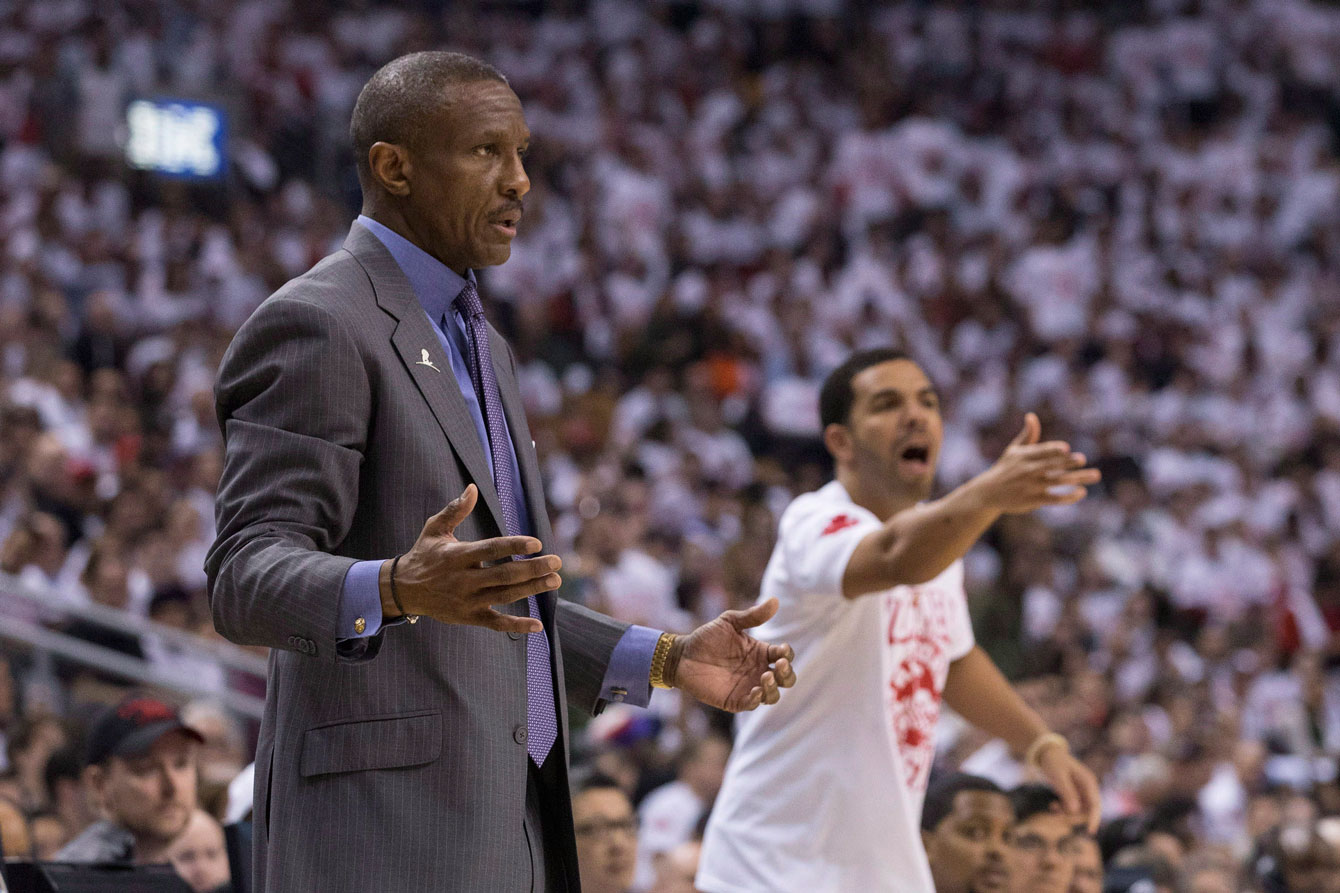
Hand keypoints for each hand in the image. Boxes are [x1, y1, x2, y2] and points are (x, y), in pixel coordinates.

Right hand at [387, 484, 559, 633]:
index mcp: (457, 556)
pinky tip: (538, 624)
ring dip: (531, 589)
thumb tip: (472, 488)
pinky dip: (517, 626)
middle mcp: (463, 580)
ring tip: (555, 580)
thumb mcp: (434, 529)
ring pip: (504, 596)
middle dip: (532, 569)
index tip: (537, 543)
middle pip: (503, 575)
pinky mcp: (469, 617)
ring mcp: (467, 601)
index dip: (514, 547)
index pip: (491, 549)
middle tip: (557, 562)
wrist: (403, 590)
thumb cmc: (424, 554)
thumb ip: (455, 510)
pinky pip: (496, 624)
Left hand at [664, 598, 795, 711]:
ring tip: (766, 676)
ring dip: (774, 688)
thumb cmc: (706, 637)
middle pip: (785, 678)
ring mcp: (748, 687)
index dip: (787, 654)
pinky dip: (758, 699)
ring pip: (773, 695)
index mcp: (760, 652)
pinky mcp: (735, 700)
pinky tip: (756, 690)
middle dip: (787, 673)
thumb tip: (775, 601)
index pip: (784, 656)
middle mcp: (758, 671)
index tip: (781, 650)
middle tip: (778, 664)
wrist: (682, 655)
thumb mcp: (729, 622)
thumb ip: (752, 616)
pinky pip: (753, 704)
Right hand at [974, 413, 1100, 513]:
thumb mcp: (1013, 450)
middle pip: (1051, 466)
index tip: (1066, 449)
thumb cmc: (1005, 468)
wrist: (989, 493)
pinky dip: (1069, 496)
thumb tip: (1032, 416)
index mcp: (1024, 456)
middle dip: (1066, 463)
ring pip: (1058, 481)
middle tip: (1082, 459)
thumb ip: (1027, 435)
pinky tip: (1082, 492)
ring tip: (1096, 475)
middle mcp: (1028, 471)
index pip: (1041, 452)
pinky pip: (1055, 499)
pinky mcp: (1034, 500)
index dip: (1053, 450)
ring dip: (1078, 478)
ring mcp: (1032, 486)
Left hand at [1034, 744, 1101, 832]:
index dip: (1094, 819)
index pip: (1095, 804)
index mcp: (1088, 782)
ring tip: (1053, 808)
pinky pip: (1073, 808)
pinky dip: (1064, 809)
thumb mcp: (1058, 776)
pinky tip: (1053, 806)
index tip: (1090, 832)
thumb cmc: (1054, 763)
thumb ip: (1067, 793)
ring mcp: (1082, 792)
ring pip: (1080, 811)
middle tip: (1056, 813)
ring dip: (1067, 813)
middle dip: (1074, 816)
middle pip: (1088, 810)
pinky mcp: (1075, 794)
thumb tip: (1075, 811)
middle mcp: (1088, 788)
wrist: (1047, 753)